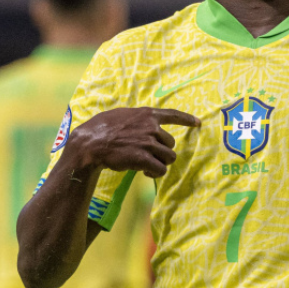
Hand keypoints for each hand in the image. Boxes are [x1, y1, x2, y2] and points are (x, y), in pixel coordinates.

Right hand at [65, 107, 200, 177]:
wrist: (91, 144)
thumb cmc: (101, 128)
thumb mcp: (122, 115)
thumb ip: (138, 119)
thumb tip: (145, 123)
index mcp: (147, 114)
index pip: (173, 114)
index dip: (187, 119)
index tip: (198, 123)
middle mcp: (151, 127)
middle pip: (171, 143)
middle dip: (162, 151)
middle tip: (149, 156)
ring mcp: (148, 143)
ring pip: (169, 157)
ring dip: (160, 163)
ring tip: (147, 165)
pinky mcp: (144, 158)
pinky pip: (160, 169)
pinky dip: (155, 173)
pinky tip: (145, 172)